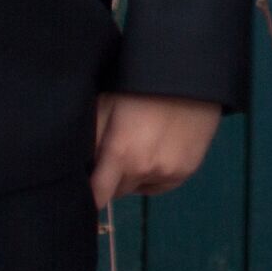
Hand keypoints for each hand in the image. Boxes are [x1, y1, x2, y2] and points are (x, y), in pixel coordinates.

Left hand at [93, 93, 222, 209]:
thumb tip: (82, 170)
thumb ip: (90, 142)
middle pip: (119, 191)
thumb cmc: (140, 86)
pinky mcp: (188, 170)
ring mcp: (170, 172)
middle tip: (117, 152)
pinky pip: (162, 184)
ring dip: (135, 176)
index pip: (97, 197)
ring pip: (140, 188)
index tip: (88, 186)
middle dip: (113, 178)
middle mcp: (145, 170)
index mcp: (120, 154)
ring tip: (141, 147)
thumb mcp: (106, 106)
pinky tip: (159, 150)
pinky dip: (156, 174)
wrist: (189, 73)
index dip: (89, 195)